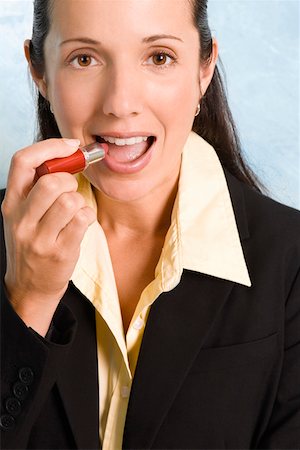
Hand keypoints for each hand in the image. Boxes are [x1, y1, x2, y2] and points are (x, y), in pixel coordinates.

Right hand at [1, 138, 95, 335]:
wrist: (29, 287)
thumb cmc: (32, 244)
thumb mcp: (23, 215)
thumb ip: (38, 188)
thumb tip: (69, 156)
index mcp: (11, 204)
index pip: (23, 162)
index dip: (50, 147)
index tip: (71, 146)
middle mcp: (21, 219)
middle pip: (51, 181)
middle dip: (69, 180)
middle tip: (70, 191)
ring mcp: (39, 238)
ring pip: (70, 200)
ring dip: (79, 202)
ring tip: (73, 213)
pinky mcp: (59, 252)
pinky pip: (83, 219)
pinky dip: (87, 217)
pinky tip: (79, 225)